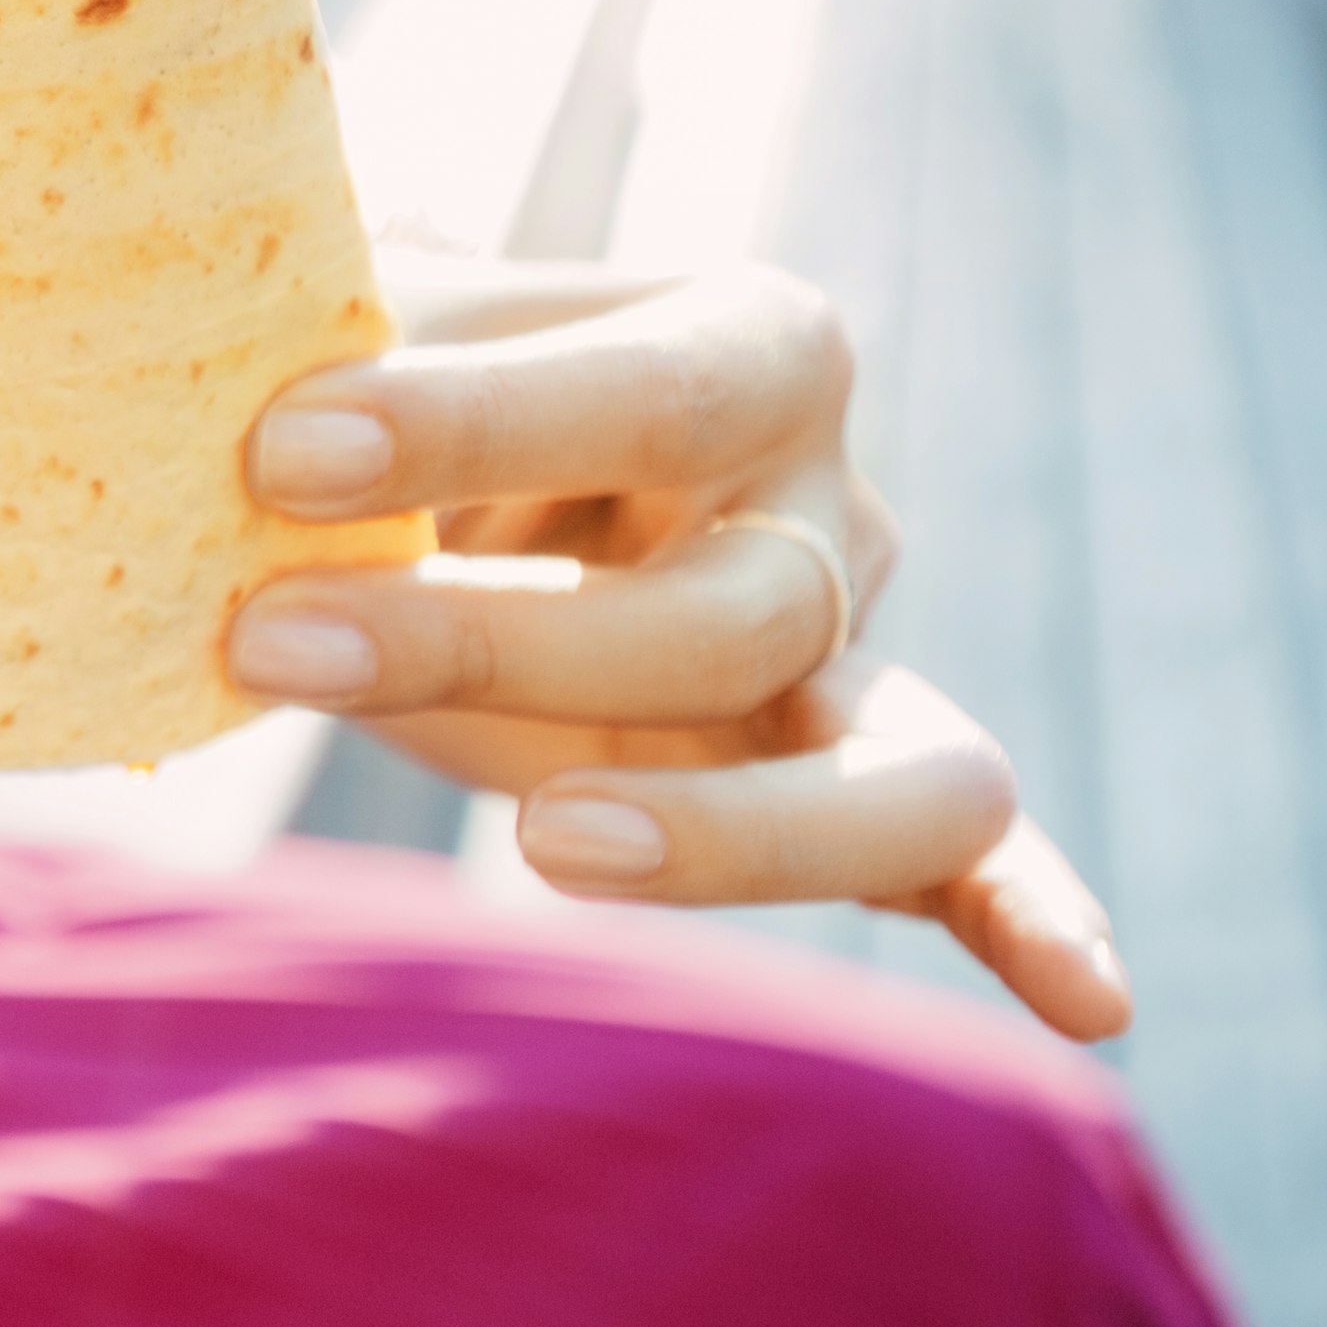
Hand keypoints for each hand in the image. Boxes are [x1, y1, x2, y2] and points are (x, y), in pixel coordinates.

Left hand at [230, 257, 1130, 1042]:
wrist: (365, 476)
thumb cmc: (362, 375)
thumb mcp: (349, 322)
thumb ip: (329, 324)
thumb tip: (238, 366)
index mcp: (751, 340)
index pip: (655, 388)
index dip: (473, 423)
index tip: (280, 452)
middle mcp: (826, 503)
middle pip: (735, 611)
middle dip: (491, 637)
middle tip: (269, 638)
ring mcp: (846, 660)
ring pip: (894, 769)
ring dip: (721, 833)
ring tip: (546, 842)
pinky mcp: (826, 792)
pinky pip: (965, 863)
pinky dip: (1038, 926)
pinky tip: (1088, 1005)